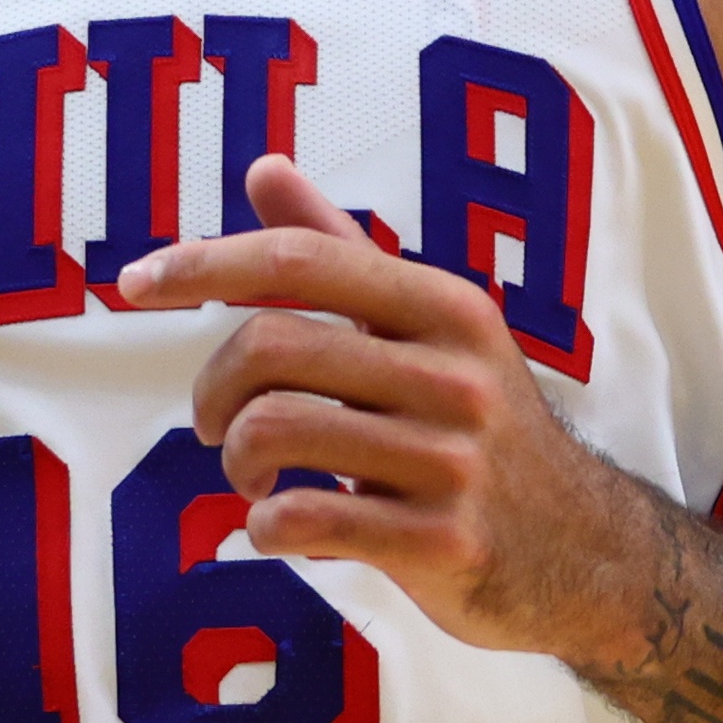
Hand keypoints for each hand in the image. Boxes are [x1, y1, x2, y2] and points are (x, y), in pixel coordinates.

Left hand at [116, 153, 648, 663]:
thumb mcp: (430, 331)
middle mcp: (454, 373)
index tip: (132, 282)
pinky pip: (307, 519)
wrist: (591, 554)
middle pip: (272, 347)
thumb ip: (344, 253)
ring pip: (276, 430)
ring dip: (236, 461)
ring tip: (252, 478)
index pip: (302, 259)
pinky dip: (268, 525)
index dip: (205, 263)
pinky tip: (281, 525)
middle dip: (214, 389)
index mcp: (445, 307)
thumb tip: (263, 168)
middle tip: (215, 424)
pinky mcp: (443, 541)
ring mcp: (452, 460)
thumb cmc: (480, 431)